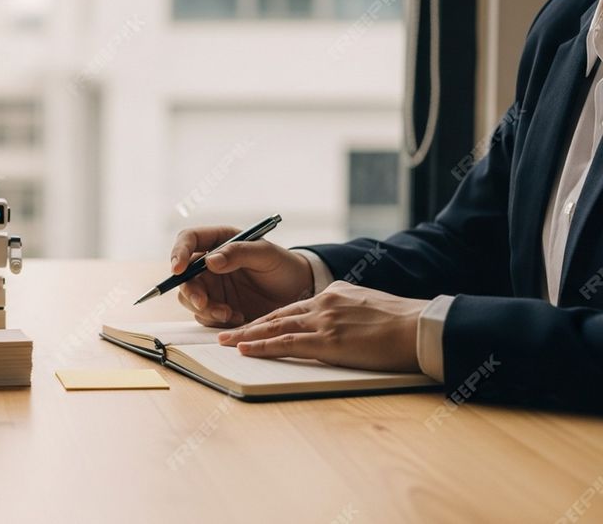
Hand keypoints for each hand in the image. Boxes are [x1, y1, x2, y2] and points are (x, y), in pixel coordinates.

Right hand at [169, 226, 314, 326]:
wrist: (298, 294)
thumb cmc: (284, 267)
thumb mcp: (266, 255)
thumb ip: (238, 254)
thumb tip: (210, 261)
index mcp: (219, 240)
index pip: (188, 239)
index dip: (178, 252)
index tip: (178, 268)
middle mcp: (209, 263)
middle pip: (183, 274)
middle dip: (190, 290)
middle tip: (203, 303)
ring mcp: (212, 286)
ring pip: (189, 298)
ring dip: (204, 308)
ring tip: (229, 314)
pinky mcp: (216, 307)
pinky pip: (204, 315)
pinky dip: (216, 320)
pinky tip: (237, 318)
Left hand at [216, 281, 425, 371]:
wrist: (420, 327)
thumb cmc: (404, 322)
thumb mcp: (370, 305)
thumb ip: (348, 309)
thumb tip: (341, 320)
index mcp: (334, 294)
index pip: (293, 308)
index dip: (268, 319)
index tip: (251, 326)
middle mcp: (323, 302)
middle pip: (276, 315)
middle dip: (248, 325)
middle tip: (224, 334)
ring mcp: (323, 321)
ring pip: (274, 328)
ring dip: (245, 336)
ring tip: (224, 343)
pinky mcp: (327, 340)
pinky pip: (286, 344)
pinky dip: (261, 347)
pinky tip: (244, 350)